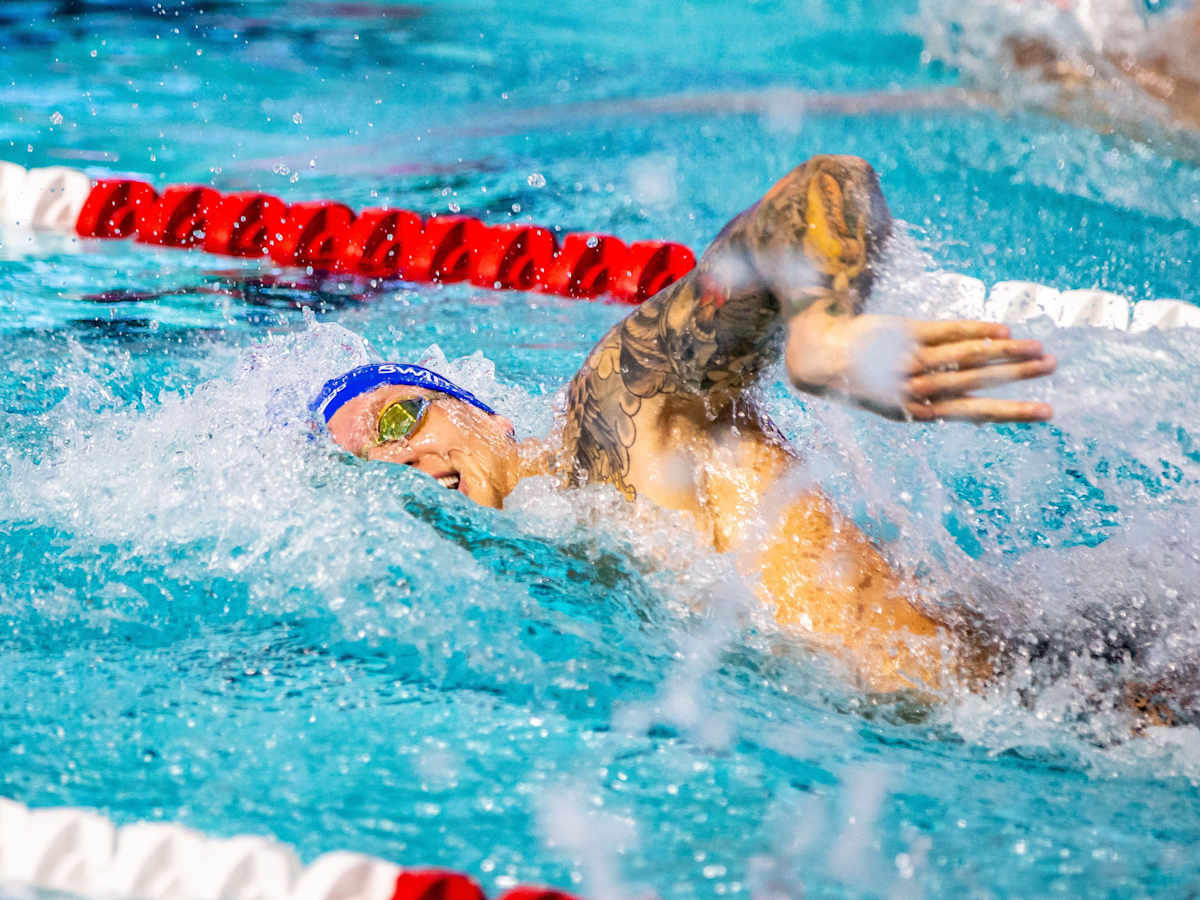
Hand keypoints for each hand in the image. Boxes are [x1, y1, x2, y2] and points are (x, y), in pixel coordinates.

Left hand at [786, 311, 1055, 422]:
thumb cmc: (865, 383)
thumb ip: (934, 402)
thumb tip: (977, 410)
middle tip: (1052, 367)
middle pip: (976, 381)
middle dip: (1016, 375)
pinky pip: (946, 331)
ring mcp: (910, 359)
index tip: (1046, 411)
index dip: (1011, 412)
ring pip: (966, 355)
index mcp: (917, 413)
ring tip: (1038, 348)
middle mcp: (915, 388)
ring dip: (1004, 352)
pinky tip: (1002, 329)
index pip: (974, 413)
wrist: (820, 359)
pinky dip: (975, 330)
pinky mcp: (904, 333)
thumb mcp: (897, 403)